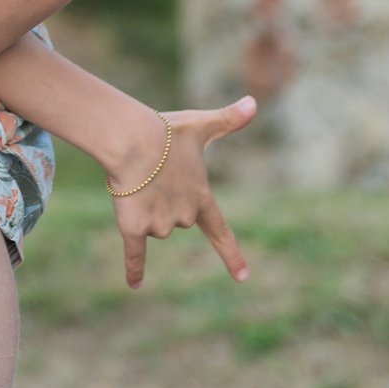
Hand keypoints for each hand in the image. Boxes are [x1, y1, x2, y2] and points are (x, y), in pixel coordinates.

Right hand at [108, 97, 256, 289]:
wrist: (134, 141)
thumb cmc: (167, 132)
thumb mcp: (202, 125)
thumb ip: (228, 119)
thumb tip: (254, 102)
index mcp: (202, 198)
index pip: (220, 232)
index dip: (231, 254)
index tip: (243, 277)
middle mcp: (185, 217)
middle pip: (176, 220)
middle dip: (164, 202)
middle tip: (153, 172)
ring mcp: (160, 225)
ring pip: (152, 226)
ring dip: (144, 209)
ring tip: (137, 180)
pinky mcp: (134, 228)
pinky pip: (135, 255)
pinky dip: (134, 270)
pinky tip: (134, 285)